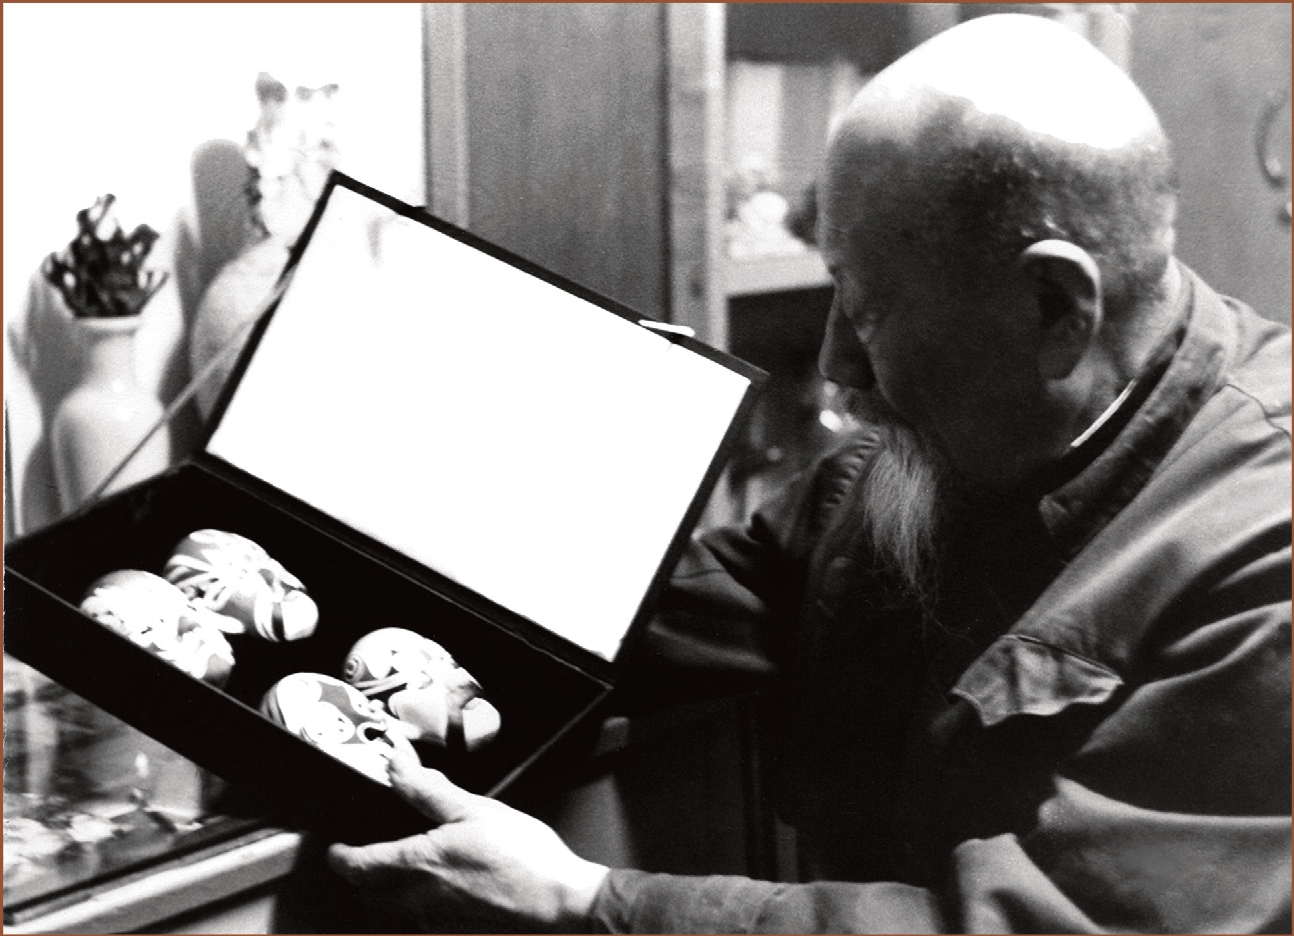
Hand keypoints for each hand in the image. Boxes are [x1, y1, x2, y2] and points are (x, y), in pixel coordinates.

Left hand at [327, 750, 609, 931]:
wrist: (560, 903)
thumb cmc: (523, 858)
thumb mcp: (473, 809)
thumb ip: (428, 788)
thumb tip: (398, 764)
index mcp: (417, 865)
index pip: (358, 865)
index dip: (340, 857)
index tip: (334, 850)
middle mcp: (419, 901)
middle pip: (369, 894)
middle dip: (361, 877)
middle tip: (362, 859)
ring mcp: (438, 922)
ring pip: (397, 910)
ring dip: (391, 893)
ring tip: (405, 873)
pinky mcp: (460, 933)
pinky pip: (426, 921)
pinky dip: (423, 904)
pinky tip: (447, 890)